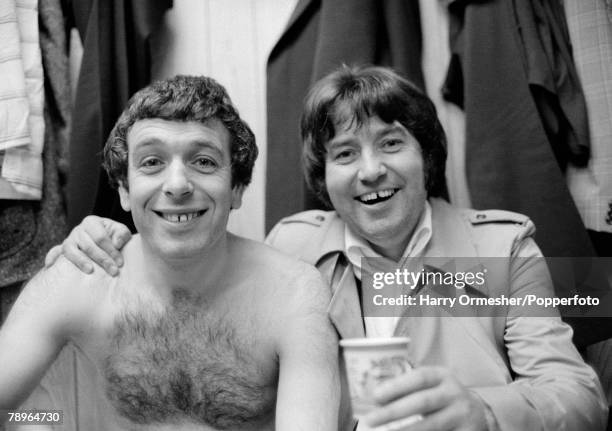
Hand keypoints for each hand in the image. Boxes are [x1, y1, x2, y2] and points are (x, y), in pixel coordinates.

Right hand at [44, 215, 131, 275]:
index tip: (120, 263)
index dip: (111, 250)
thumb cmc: (113, 236)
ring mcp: (69, 240)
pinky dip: (52, 258)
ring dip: (80, 261)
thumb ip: (122, 234)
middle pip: (88, 246)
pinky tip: (50, 266)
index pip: (101, 237)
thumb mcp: (120, 231)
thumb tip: (117, 243)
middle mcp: (78, 230)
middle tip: (113, 271)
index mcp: (92, 222)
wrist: (103, 241)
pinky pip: (54, 253)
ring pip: (71, 250)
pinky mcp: (62, 250)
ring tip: (90, 270)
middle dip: (102, 259)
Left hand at [363, 366, 487, 430]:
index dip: (397, 386)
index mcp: (443, 376)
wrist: (477, 413)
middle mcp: (455, 393)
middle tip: (370, 419)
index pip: (419, 378)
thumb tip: (375, 399)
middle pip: (422, 402)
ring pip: (432, 425)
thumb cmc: (440, 397)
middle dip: (394, 411)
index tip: (375, 396)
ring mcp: (462, 415)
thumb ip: (406, 389)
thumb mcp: (429, 386)